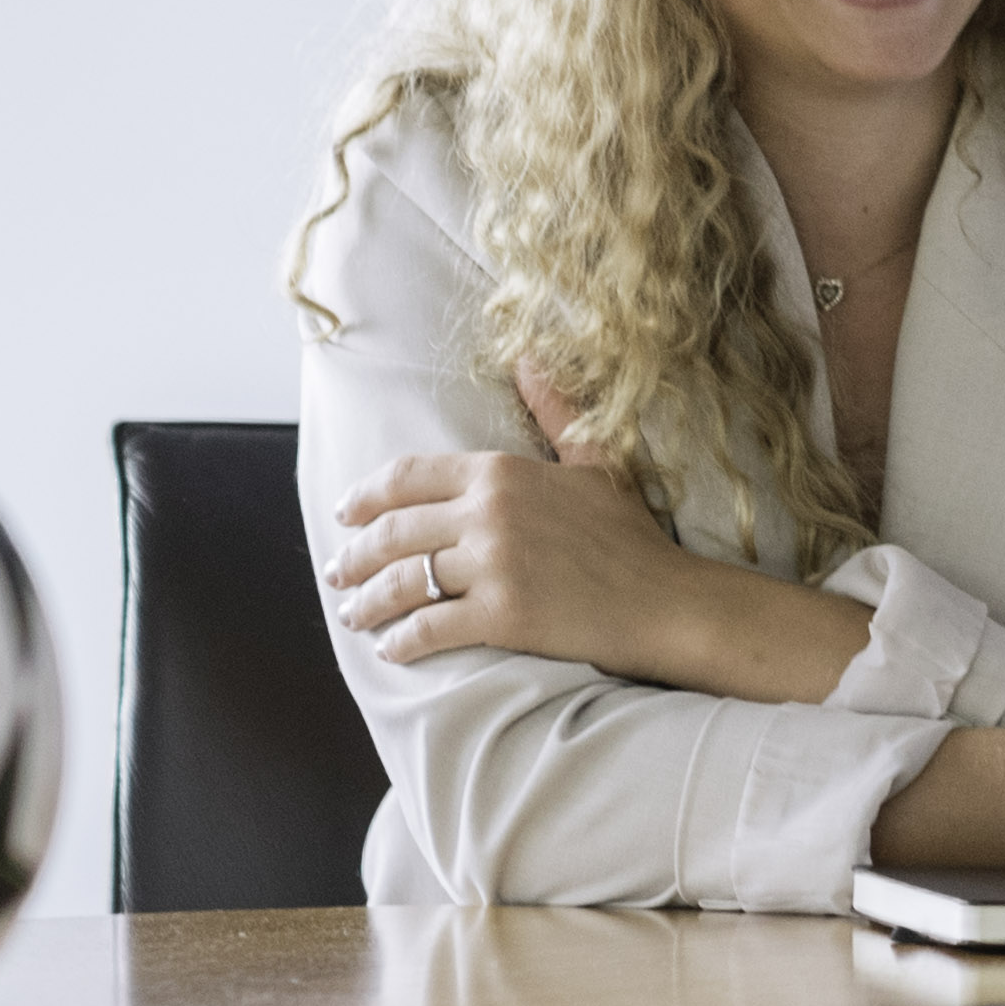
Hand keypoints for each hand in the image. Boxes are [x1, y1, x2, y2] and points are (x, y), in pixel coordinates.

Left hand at [329, 435, 782, 690]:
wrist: (666, 599)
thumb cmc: (629, 534)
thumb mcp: (595, 462)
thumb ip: (554, 412)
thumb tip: (529, 358)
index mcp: (503, 472)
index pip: (407, 477)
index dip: (365, 497)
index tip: (344, 515)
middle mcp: (490, 512)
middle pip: (393, 532)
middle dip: (354, 557)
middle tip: (338, 573)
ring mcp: (493, 564)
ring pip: (402, 581)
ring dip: (366, 602)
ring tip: (354, 614)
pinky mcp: (500, 615)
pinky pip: (428, 628)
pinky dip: (401, 640)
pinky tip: (391, 647)